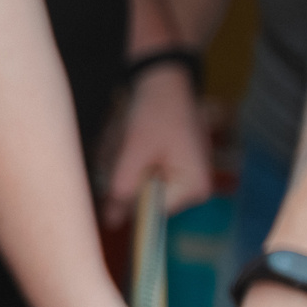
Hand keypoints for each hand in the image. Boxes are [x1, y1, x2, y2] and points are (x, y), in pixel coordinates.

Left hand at [101, 65, 213, 227]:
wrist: (165, 84)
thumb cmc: (156, 113)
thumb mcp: (136, 149)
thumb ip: (123, 185)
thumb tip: (111, 221)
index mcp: (193, 187)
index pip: (153, 211)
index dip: (130, 198)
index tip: (117, 177)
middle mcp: (195, 189)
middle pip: (147, 201)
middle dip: (129, 179)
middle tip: (126, 150)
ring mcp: (185, 180)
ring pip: (143, 189)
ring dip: (128, 170)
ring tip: (130, 143)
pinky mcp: (174, 171)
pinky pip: (146, 177)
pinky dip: (133, 165)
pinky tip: (133, 145)